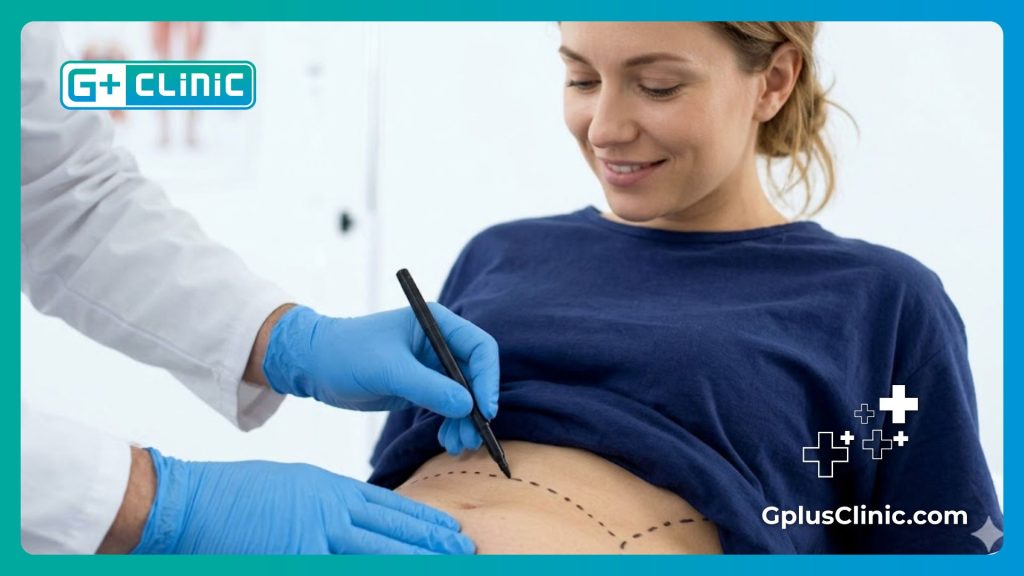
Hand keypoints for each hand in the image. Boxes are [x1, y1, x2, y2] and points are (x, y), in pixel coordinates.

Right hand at [131, 448, 475, 553]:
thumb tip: (364, 520)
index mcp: (333, 491)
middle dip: (434, 547)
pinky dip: (370, 571)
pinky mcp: (296, 557)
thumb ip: (334, 504)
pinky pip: (343, 569)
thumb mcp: (298, 486)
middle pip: (395, 534)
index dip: (426, 523)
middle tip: (469, 554)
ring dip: (413, 562)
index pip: (393, 509)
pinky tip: (394, 574)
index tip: (454, 531)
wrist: (190, 502)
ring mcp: (315, 538)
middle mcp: (332, 512)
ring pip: (377, 556)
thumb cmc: (239, 494)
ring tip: (449, 565)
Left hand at [262, 305, 498, 449]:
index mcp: (436, 323)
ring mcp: (431, 365)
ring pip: (464, 394)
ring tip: (459, 445)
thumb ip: (429, 387)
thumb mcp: (388, 370)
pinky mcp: (421, 386)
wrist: (315, 365)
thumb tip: (468, 406)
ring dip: (466, 420)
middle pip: (476, 374)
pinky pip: (448, 405)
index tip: (484, 409)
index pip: (479, 347)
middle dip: (477, 406)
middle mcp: (439, 342)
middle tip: (474, 436)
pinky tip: (447, 441)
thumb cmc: (347, 354)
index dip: (488, 378)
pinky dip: (452, 423)